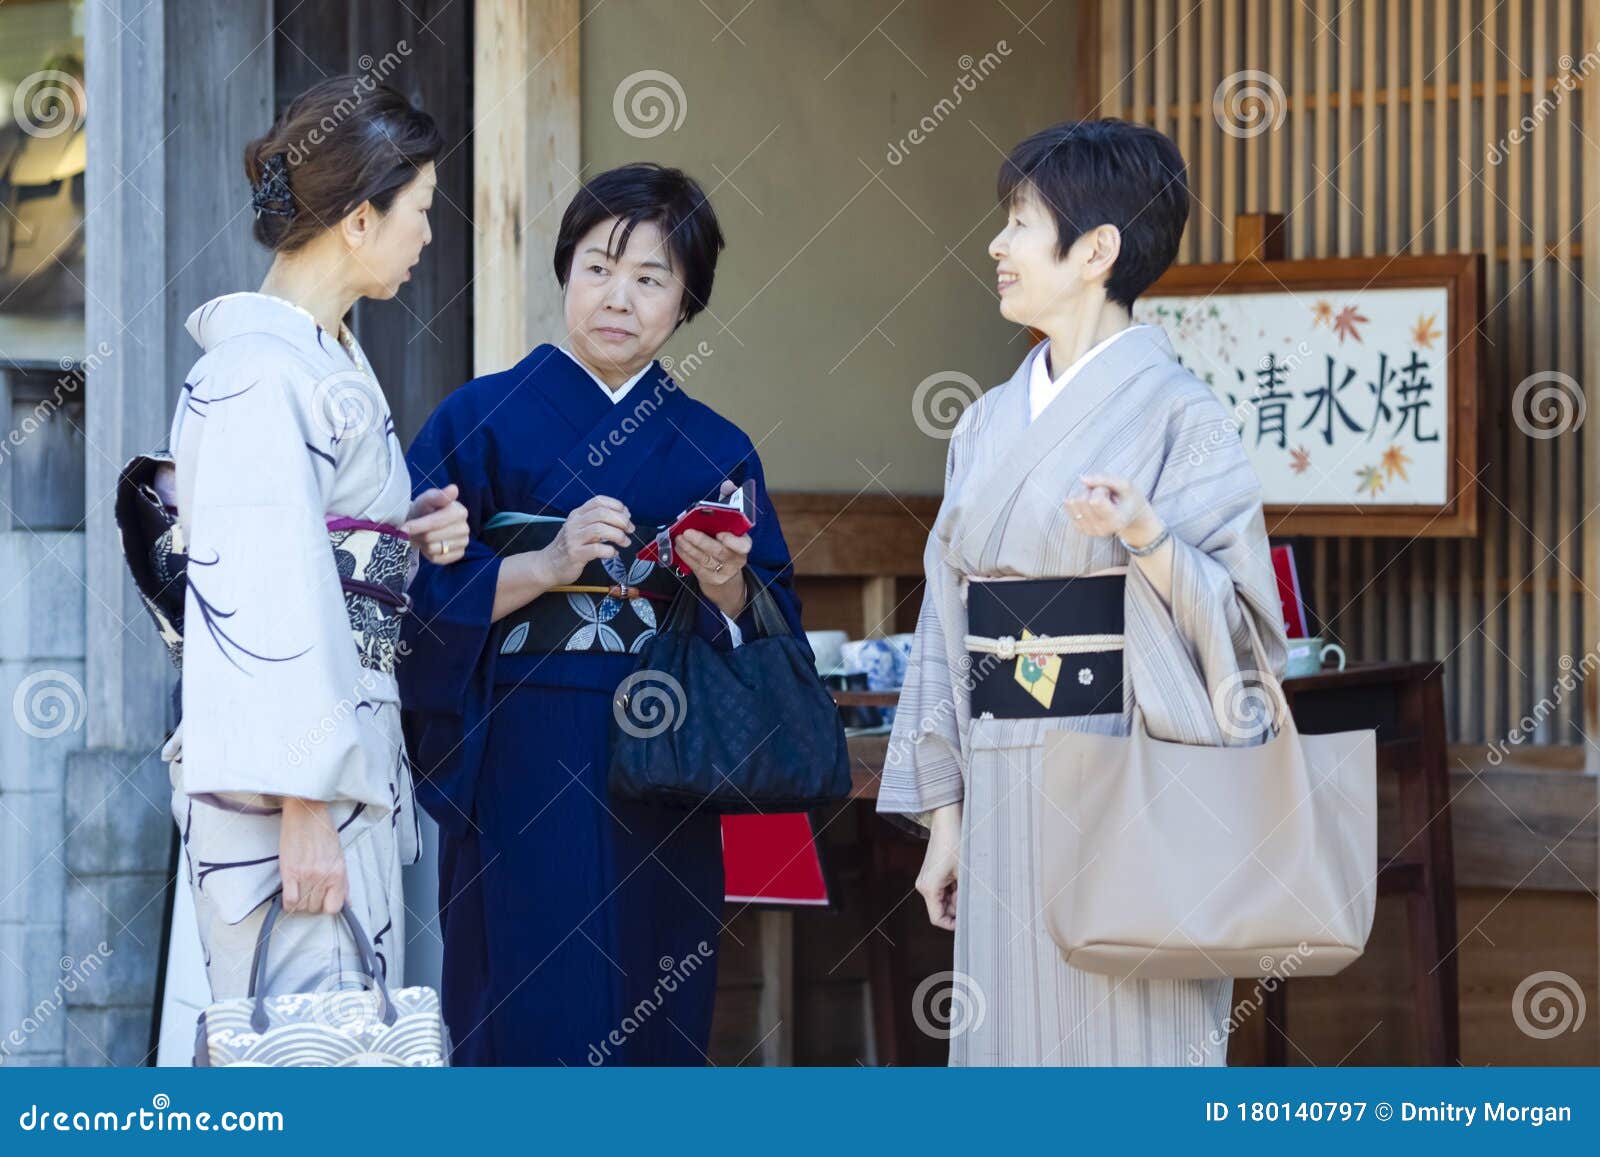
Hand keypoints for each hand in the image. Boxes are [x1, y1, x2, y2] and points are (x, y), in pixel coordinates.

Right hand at [278, 798, 346, 914]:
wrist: (306, 813)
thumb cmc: (323, 832)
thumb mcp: (339, 857)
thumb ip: (343, 882)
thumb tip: (348, 904)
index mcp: (338, 872)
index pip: (334, 907)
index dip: (326, 907)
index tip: (322, 901)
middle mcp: (323, 876)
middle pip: (315, 908)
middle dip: (311, 904)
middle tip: (308, 892)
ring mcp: (306, 874)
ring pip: (302, 906)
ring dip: (299, 903)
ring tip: (298, 891)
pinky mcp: (290, 871)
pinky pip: (289, 900)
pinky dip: (288, 903)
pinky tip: (289, 894)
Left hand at [404, 484, 469, 563]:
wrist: (423, 523)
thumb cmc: (424, 510)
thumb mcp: (426, 499)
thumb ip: (437, 496)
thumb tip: (453, 488)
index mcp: (459, 511)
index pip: (436, 522)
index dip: (418, 525)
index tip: (404, 527)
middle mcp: (465, 528)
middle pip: (431, 537)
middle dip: (418, 534)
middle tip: (413, 530)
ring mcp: (463, 543)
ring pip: (433, 549)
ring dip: (422, 544)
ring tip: (421, 536)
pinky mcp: (458, 555)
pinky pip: (437, 559)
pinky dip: (429, 554)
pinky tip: (429, 545)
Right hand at [537, 494, 634, 586]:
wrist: (548, 565)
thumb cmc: (570, 546)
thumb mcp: (581, 528)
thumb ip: (599, 522)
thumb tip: (624, 517)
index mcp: (578, 514)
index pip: (598, 501)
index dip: (616, 505)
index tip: (627, 515)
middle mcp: (575, 523)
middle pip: (602, 513)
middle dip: (621, 520)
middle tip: (630, 530)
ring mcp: (574, 538)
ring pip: (600, 529)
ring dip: (618, 535)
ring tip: (625, 542)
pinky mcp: (575, 554)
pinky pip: (596, 549)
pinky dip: (609, 551)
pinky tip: (613, 553)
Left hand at [675, 480, 751, 617]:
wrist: (726, 573)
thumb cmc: (727, 541)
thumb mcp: (731, 523)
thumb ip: (730, 502)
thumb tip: (728, 484)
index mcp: (744, 544)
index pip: (743, 545)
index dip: (733, 541)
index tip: (721, 533)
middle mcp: (736, 559)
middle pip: (719, 552)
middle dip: (702, 541)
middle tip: (687, 532)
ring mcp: (723, 571)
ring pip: (705, 560)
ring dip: (689, 548)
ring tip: (679, 537)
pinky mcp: (710, 578)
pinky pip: (696, 567)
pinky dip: (686, 556)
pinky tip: (678, 547)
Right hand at [916, 803, 961, 929]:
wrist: (947, 821)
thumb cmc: (955, 843)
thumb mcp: (965, 873)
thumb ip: (966, 895)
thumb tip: (973, 912)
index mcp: (929, 888)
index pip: (937, 919)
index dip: (953, 924)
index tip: (968, 921)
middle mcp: (924, 886)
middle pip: (941, 909)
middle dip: (957, 907)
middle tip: (972, 895)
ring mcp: (926, 880)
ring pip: (943, 900)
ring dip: (957, 897)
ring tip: (968, 883)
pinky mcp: (931, 874)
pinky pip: (943, 890)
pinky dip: (954, 889)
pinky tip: (963, 878)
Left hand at [1064, 473, 1163, 548]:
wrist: (1131, 517)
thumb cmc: (1129, 498)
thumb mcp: (1125, 485)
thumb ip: (1105, 479)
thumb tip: (1082, 478)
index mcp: (1116, 521)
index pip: (1095, 500)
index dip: (1101, 489)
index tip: (1111, 492)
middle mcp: (1101, 530)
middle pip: (1082, 500)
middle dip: (1093, 490)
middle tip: (1106, 495)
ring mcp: (1089, 531)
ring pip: (1073, 502)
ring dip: (1085, 494)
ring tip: (1100, 499)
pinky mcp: (1080, 528)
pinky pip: (1068, 505)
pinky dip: (1079, 499)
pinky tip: (1092, 505)